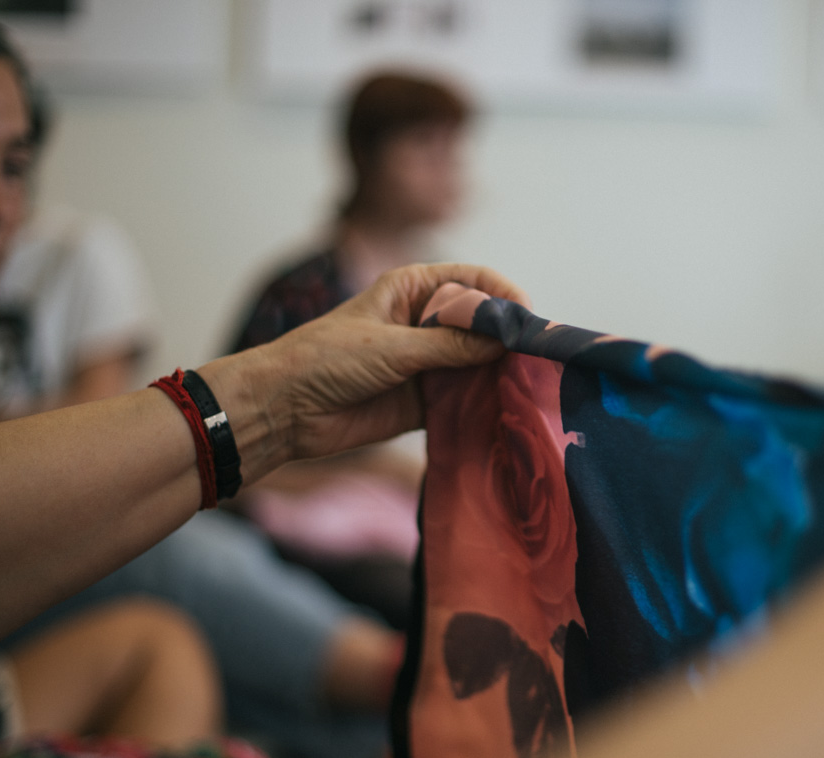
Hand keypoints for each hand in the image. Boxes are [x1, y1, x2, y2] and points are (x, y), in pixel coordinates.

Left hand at [202, 263, 527, 477]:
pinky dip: (484, 403)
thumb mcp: (392, 347)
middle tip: (539, 358)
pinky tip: (506, 410)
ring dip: (501, 373)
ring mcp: (428, 362)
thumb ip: (449, 345)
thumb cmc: (326, 360)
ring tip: (530, 386)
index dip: (504, 295)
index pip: (473, 281)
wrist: (284, 411)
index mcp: (413, 290)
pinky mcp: (425, 400)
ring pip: (479, 362)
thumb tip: (505, 342)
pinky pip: (465, 398)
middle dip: (509, 338)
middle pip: (483, 323)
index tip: (529, 318)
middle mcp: (426, 322)